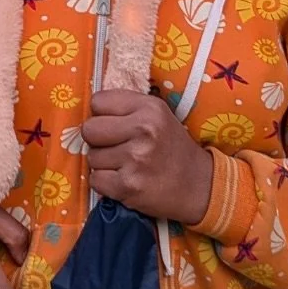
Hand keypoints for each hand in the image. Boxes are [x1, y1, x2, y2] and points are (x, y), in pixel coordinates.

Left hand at [83, 90, 212, 224]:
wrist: (199, 185)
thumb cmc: (170, 146)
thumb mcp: (156, 113)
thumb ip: (124, 106)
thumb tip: (88, 108)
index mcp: (149, 107)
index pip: (98, 102)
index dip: (102, 115)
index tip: (115, 125)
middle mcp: (143, 130)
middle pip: (89, 129)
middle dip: (97, 139)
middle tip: (116, 146)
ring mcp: (136, 159)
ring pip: (91, 157)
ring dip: (103, 163)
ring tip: (125, 165)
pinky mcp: (129, 186)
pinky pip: (95, 179)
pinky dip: (104, 183)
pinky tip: (123, 180)